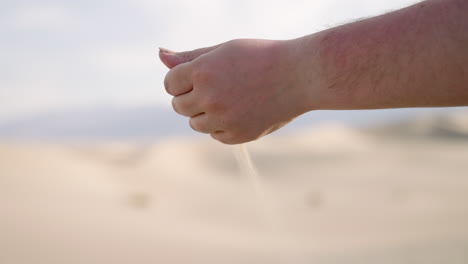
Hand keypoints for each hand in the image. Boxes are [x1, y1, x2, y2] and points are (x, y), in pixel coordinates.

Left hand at [159, 39, 312, 143]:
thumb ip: (189, 57)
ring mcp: (223, 119)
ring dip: (205, 114)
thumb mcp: (223, 50)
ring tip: (230, 99)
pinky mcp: (238, 135)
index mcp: (202, 71)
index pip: (170, 83)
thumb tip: (160, 56)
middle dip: (191, 97)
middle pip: (179, 106)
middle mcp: (209, 96)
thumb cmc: (261, 57)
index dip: (182, 80)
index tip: (199, 77)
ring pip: (195, 123)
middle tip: (217, 87)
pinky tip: (241, 112)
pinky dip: (222, 127)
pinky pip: (215, 135)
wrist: (300, 75)